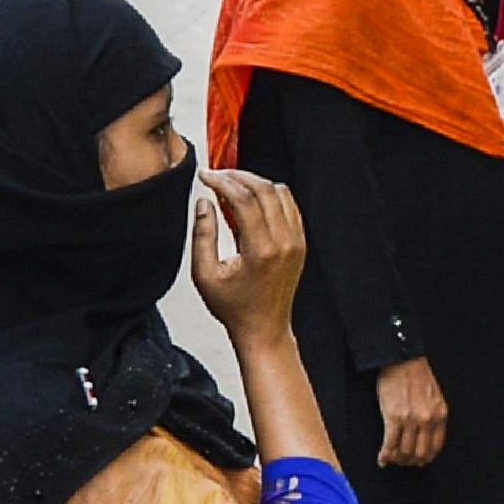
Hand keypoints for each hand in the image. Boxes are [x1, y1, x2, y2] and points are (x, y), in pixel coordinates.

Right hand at [188, 167, 308, 340]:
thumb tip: (204, 202)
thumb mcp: (205, 275)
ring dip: (256, 183)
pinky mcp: (300, 243)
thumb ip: (203, 235)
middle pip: (265, 189)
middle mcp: (284, 243)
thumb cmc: (234, 307)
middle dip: (238, 176)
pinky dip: (271, 195)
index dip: (222, 181)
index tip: (206, 176)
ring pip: (281, 193)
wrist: (263, 328)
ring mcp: (296, 242)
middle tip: (218, 175)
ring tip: (232, 185)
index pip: (244, 199)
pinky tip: (251, 199)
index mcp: (261, 251)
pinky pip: (290, 206)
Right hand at [373, 355, 447, 469]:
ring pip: (404, 451)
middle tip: (403, 462)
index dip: (426, 458)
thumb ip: (433, 416)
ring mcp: (411, 420)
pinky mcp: (393, 417)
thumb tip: (425, 438)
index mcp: (440, 415)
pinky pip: (390, 444)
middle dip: (410, 461)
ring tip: (391, 459)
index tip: (419, 461)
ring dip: (397, 459)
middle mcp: (427, 420)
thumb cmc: (416, 375)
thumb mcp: (434, 398)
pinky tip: (382, 458)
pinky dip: (385, 455)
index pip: (436, 447)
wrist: (402, 360)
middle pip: (420, 453)